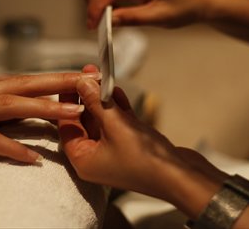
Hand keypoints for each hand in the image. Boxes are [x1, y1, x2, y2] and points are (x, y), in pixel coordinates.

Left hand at [58, 69, 186, 200]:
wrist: (182, 177)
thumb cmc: (145, 158)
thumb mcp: (116, 126)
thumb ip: (97, 103)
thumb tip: (82, 82)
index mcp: (83, 160)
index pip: (67, 126)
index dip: (67, 101)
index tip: (69, 80)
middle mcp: (95, 157)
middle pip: (84, 121)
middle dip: (87, 96)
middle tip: (88, 72)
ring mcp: (113, 151)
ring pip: (102, 120)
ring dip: (103, 98)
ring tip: (101, 74)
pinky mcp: (130, 145)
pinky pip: (117, 123)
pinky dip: (117, 107)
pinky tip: (116, 88)